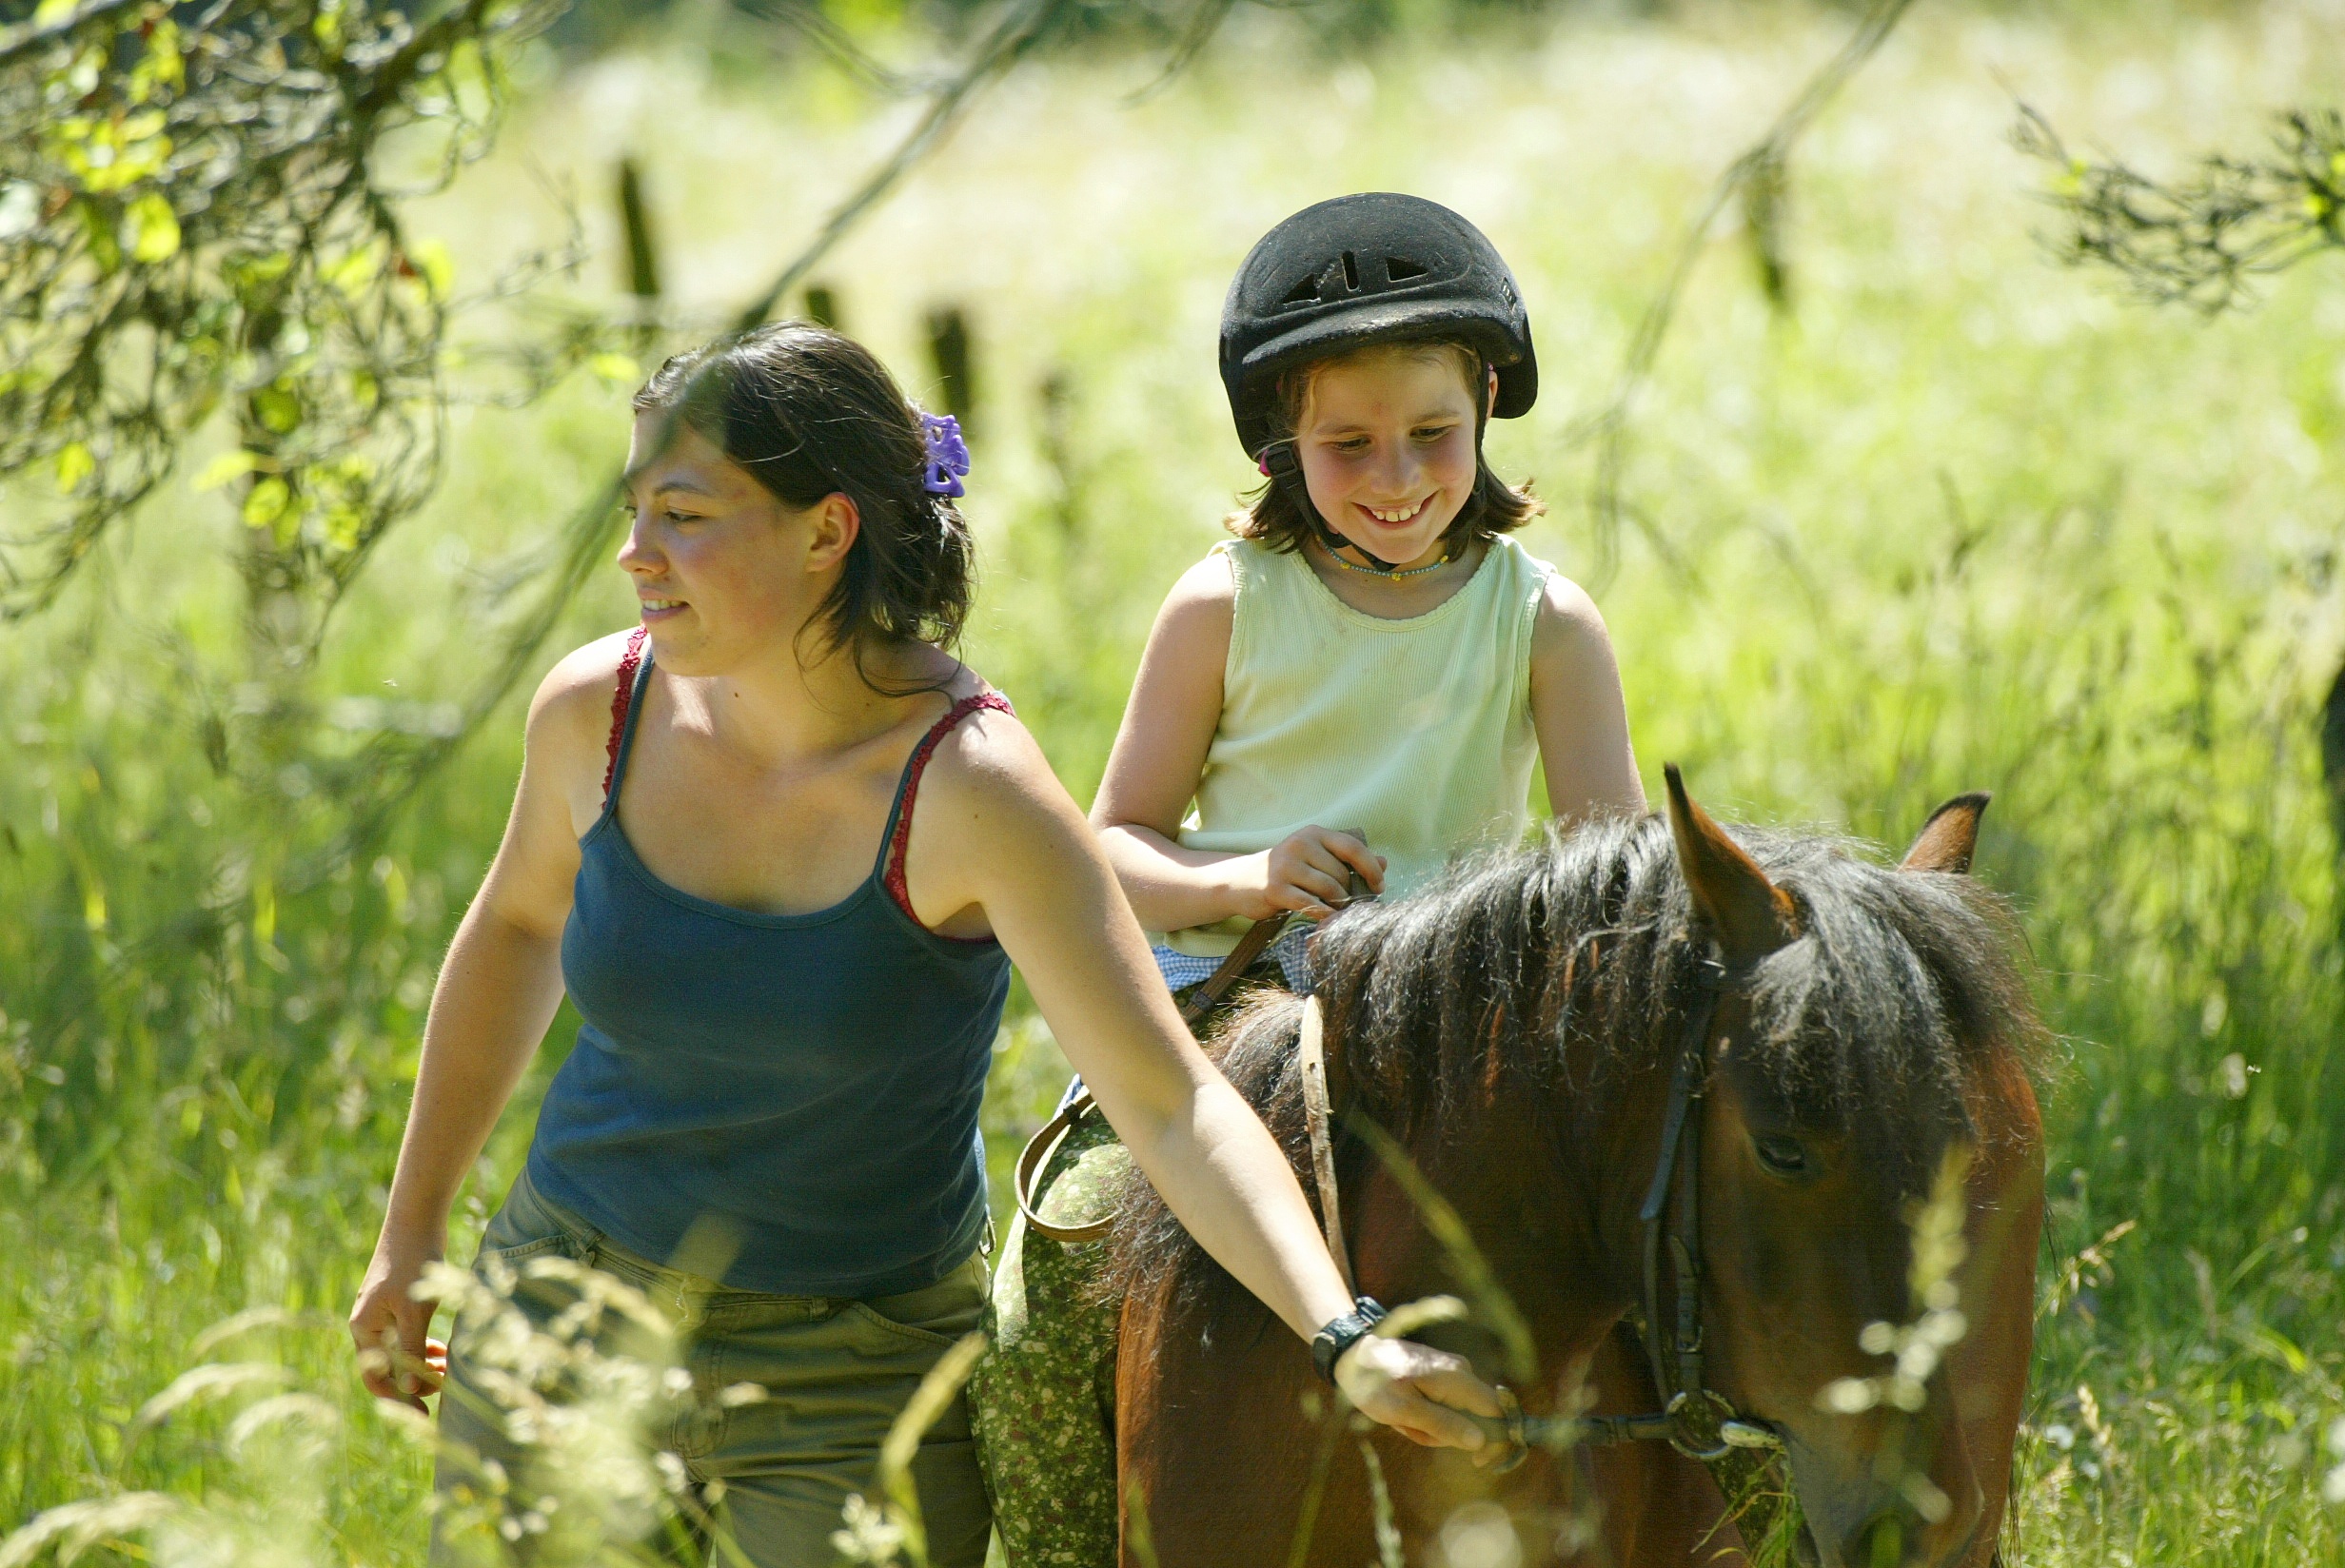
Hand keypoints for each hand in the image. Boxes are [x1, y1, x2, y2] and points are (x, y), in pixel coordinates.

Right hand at [350, 1229, 448, 1411]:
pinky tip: (442, 1350)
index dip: (397, 1398)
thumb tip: (410, 1388)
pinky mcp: (398, 1301)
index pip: (375, 1377)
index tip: (423, 1412)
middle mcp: (369, 1324)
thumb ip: (412, 1348)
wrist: (416, 1219)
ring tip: (448, 1372)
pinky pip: (407, 1334)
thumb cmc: (413, 1262)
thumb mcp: (415, 1310)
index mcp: (365, 1328)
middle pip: (388, 1366)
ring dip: (421, 1364)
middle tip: (444, 1390)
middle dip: (414, 1382)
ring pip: (400, 1351)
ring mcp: (383, 1312)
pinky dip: (423, 1345)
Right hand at [1234, 826, 1385, 922]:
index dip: (1371, 868)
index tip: (1379, 886)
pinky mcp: (1275, 888)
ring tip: (1337, 910)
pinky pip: (1310, 903)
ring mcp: (1285, 865)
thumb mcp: (1316, 858)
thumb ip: (1348, 859)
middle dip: (1350, 892)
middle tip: (1349, 904)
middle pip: (1340, 873)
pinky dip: (1323, 913)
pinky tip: (1326, 918)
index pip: (1353, 847)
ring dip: (1338, 904)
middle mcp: (1300, 844)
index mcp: (1314, 833)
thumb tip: (1384, 863)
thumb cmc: (1288, 870)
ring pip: (1328, 888)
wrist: (1243, 880)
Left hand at [1334, 1334, 1502, 1452]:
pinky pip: (1443, 1408)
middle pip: (1475, 1420)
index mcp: (1458, 1378)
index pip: (1498, 1412)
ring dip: (1429, 1428)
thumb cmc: (1375, 1382)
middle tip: (1411, 1430)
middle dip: (1445, 1435)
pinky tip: (1402, 1413)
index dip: (1496, 1440)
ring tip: (1400, 1420)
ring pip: (1456, 1417)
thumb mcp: (1406, 1411)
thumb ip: (1444, 1425)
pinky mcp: (1440, 1377)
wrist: (1352, 1354)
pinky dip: (1424, 1418)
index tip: (1477, 1461)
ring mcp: (1451, 1373)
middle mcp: (1462, 1372)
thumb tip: (1480, 1441)